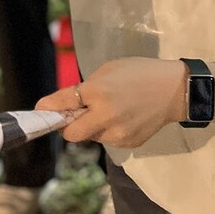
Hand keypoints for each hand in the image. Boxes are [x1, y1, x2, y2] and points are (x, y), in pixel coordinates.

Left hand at [36, 58, 187, 149]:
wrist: (175, 90)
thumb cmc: (139, 72)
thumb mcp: (110, 70)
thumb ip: (88, 87)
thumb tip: (69, 103)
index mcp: (98, 92)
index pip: (64, 103)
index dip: (48, 107)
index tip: (39, 110)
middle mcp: (105, 116)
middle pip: (71, 134)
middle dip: (69, 126)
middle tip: (76, 115)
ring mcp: (117, 133)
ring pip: (91, 137)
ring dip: (92, 127)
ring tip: (110, 111)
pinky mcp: (128, 143)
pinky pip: (108, 140)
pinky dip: (109, 131)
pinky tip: (124, 118)